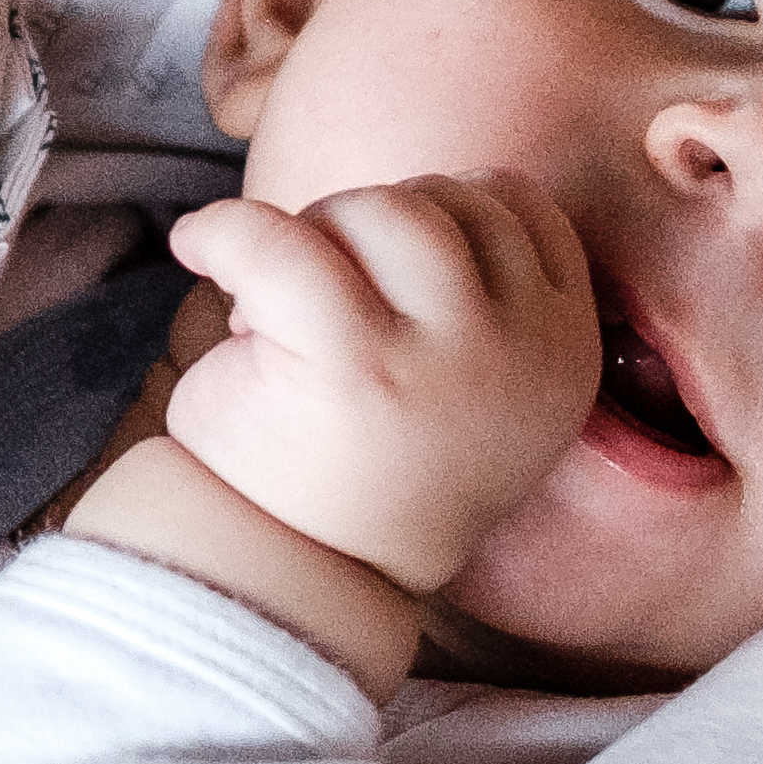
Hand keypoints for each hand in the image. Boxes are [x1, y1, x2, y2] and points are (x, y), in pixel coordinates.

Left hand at [156, 171, 606, 596]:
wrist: (300, 571)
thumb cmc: (371, 458)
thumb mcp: (471, 375)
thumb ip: (480, 290)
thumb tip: (425, 192)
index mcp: (564, 351)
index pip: (521, 207)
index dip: (437, 212)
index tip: (379, 275)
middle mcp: (523, 351)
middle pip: (443, 200)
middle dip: (364, 227)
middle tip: (314, 307)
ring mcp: (443, 357)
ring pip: (378, 209)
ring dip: (312, 236)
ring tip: (278, 313)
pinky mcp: (352, 364)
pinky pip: (281, 243)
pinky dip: (226, 231)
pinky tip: (197, 249)